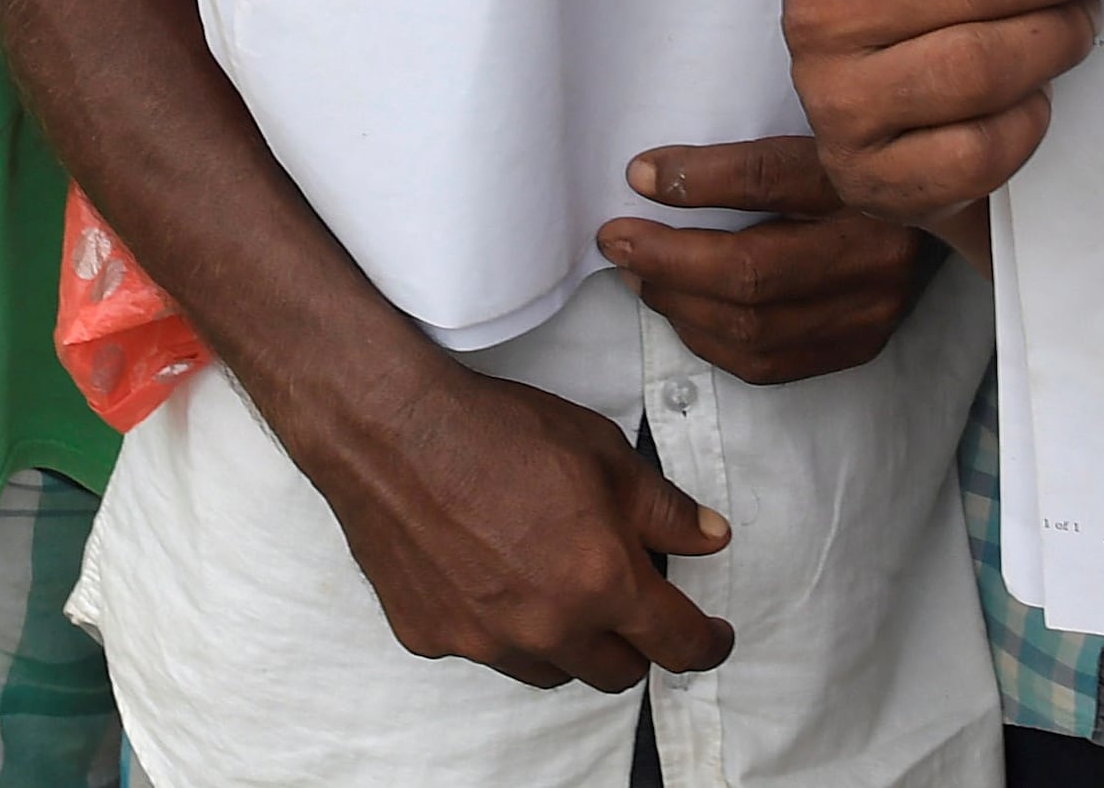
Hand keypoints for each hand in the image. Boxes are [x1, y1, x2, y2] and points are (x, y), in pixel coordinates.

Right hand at [293, 361, 733, 690]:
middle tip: (627, 600)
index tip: (710, 637)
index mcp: (602, 581)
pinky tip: (487, 574)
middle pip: (616, 673)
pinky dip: (499, 626)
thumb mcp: (603, 453)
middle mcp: (547, 626)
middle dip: (633, 642)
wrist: (392, 430)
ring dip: (568, 641)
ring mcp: (485, 641)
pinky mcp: (433, 638)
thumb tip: (710, 537)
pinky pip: (486, 651)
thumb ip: (664, 508)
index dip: (705, 645)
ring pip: (551, 671)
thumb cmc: (497, 433)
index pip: (676, 645)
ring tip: (554, 584)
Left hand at [599, 136, 936, 384]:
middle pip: (753, 273)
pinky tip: (682, 312)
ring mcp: (872, 311)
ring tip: (641, 276)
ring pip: (753, 329)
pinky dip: (709, 341)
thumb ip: (738, 158)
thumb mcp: (814, 140)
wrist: (939, 212)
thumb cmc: (857, 168)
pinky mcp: (859, 346)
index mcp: (864, 179)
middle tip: (617, 241)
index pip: (769, 180)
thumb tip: (645, 176)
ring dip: (679, 306)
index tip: (636, 175)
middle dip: (669, 262)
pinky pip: (766, 364)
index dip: (697, 182)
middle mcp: (877, 252)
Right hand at [787, 0, 1103, 230]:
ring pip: (979, 63)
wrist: (898, 126)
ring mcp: (837, 101)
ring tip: (1088, 19)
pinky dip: (1028, 119)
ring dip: (1057, 36)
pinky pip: (981, 147)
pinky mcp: (873, 176)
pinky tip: (1040, 96)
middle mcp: (816, 10)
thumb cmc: (933, 3)